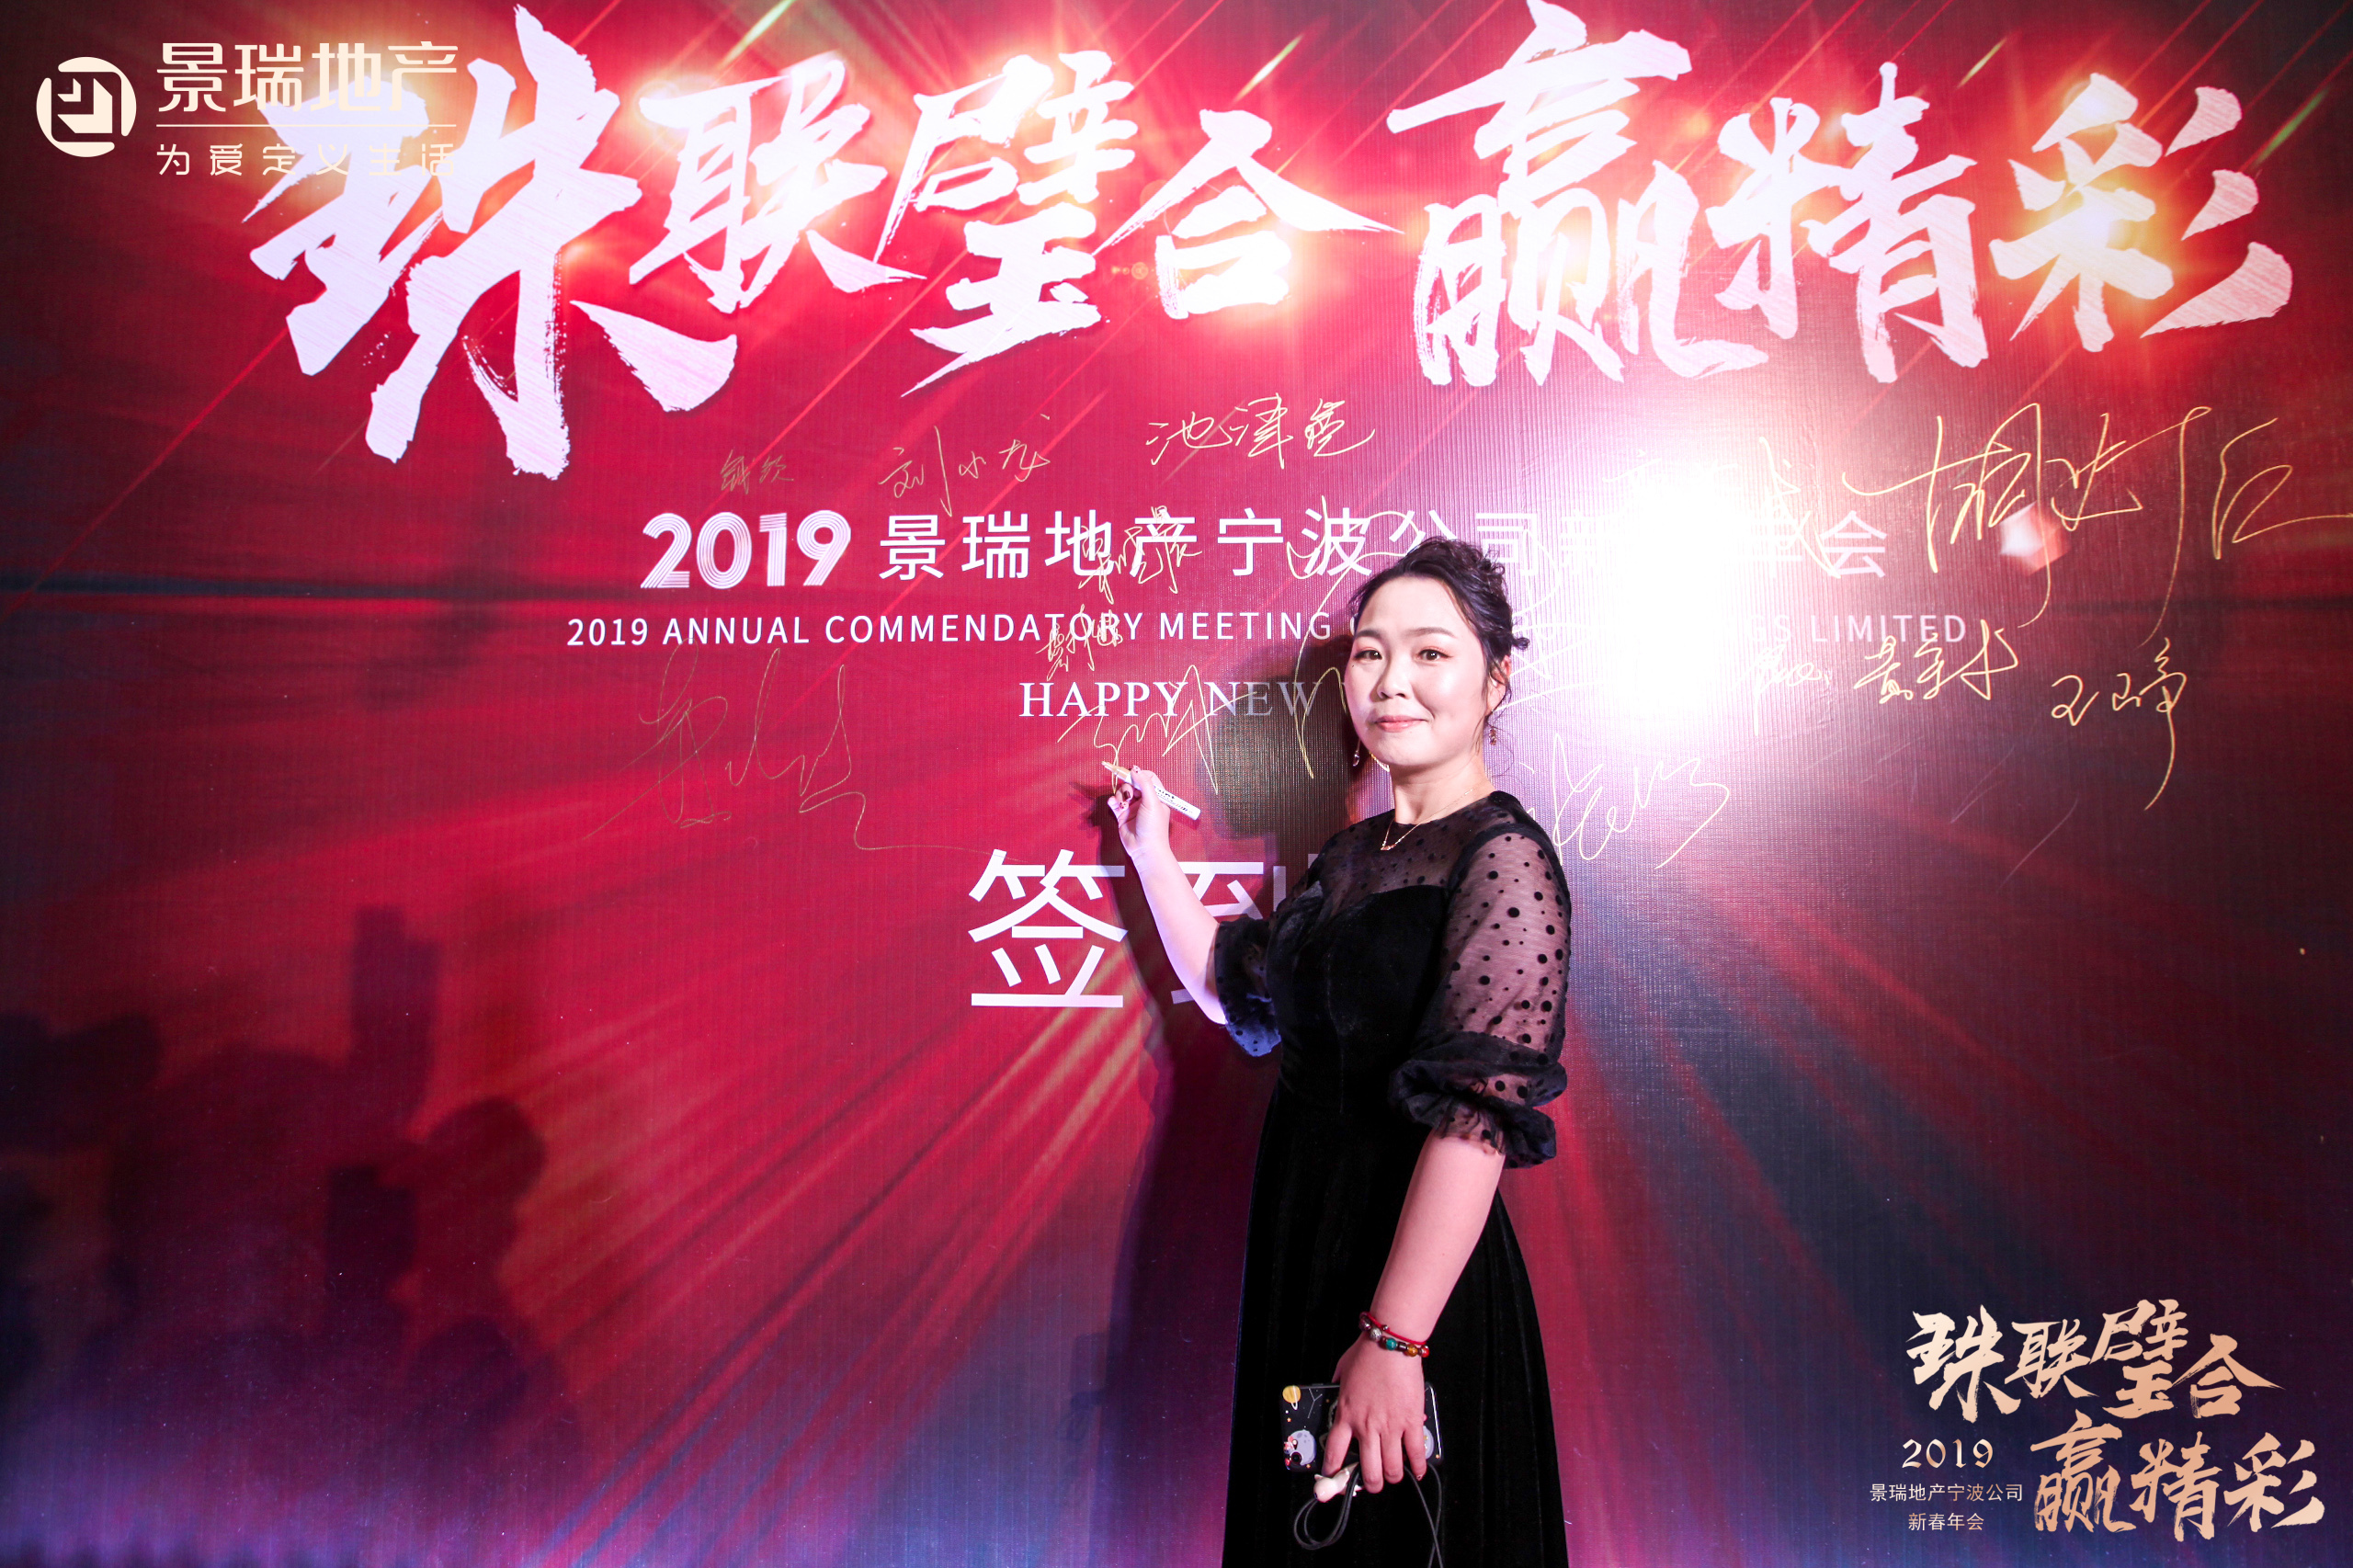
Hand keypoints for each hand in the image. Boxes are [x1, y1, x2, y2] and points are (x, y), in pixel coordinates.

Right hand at [1105, 764, 1173, 871]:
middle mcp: (1144, 800)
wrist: (1144, 849)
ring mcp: (1133, 807)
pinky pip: (1115, 802)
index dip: (1139, 774)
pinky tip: (1115, 805)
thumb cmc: (1153, 827)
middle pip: (1133, 783)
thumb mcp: (1152, 802)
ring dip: (1120, 795)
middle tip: (1129, 794)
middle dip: (1128, 785)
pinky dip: (1113, 801)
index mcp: (1156, 796)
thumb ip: (1144, 783)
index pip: (1148, 777)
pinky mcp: (1122, 815)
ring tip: (1123, 804)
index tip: (1131, 773)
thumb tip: (1135, 768)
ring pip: (1122, 792)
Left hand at [1321, 1331, 1427, 1492]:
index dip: (1333, 1471)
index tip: (1334, 1477)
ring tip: (1393, 1476)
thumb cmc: (1367, 1354)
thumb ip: (1338, 1386)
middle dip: (1370, 1483)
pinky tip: (1418, 1471)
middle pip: (1368, 1470)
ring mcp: (1390, 1427)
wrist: (1390, 1344)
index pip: (1335, 1452)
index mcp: (1346, 1415)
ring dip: (1393, 1477)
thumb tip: (1334, 1389)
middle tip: (1372, 1482)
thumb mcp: (1342, 1371)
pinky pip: (1416, 1453)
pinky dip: (1419, 1466)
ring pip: (1392, 1468)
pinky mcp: (1411, 1422)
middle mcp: (1366, 1426)